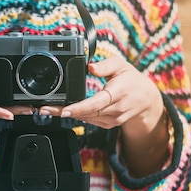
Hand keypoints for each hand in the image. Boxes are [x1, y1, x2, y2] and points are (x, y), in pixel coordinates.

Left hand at [40, 56, 168, 175]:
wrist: (147, 101)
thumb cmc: (132, 80)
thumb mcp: (122, 65)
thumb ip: (106, 64)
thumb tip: (90, 67)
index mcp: (118, 93)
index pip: (97, 102)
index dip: (80, 107)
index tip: (65, 110)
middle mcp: (116, 109)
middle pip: (86, 113)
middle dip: (63, 111)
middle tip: (43, 109)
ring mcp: (112, 119)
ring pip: (86, 118)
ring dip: (66, 114)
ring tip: (48, 110)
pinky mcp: (109, 125)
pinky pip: (89, 121)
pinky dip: (77, 116)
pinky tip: (65, 111)